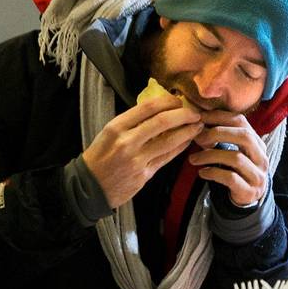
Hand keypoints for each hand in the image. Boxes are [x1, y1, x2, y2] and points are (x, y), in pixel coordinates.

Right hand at [82, 95, 202, 207]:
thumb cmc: (99, 158)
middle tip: (194, 113)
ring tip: (197, 126)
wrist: (90, 187)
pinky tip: (187, 141)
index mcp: (116, 127)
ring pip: (169, 141)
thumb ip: (130, 122)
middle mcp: (127, 141)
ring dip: (187, 132)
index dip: (167, 101)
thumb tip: (157, 110)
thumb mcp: (108, 134)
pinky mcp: (145, 174)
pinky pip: (167, 158)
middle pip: (162, 122)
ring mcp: (137, 159)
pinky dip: (179, 148)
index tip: (178, 100)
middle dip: (183, 115)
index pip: (147, 107)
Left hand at [190, 111, 268, 206]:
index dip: (220, 116)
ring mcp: (257, 175)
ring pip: (235, 158)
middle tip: (198, 138)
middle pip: (244, 136)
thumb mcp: (235, 152)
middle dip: (218, 133)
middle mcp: (261, 157)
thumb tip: (198, 124)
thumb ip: (223, 138)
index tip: (200, 117)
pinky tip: (202, 173)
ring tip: (193, 159)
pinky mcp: (249, 190)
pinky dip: (213, 173)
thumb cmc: (237, 172)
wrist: (249, 200)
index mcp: (257, 143)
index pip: (241, 121)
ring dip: (210, 156)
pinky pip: (230, 177)